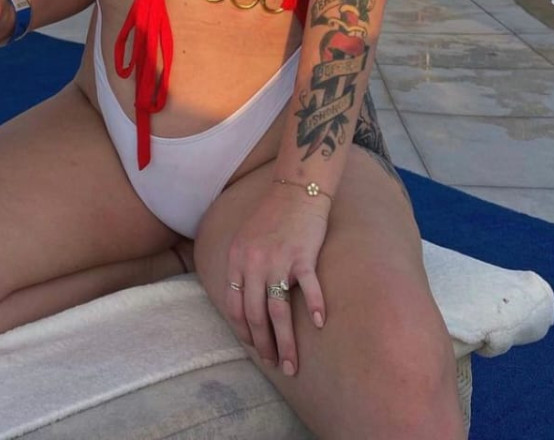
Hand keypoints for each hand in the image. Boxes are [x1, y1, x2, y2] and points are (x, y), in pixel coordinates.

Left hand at [224, 184, 330, 375]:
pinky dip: (314, 306)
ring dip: (285, 341)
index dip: (244, 330)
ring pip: (278, 310)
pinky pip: (308, 286)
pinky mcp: (303, 254)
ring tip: (291, 364)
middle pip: (256, 314)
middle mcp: (254, 261)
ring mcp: (278, 259)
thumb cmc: (273, 216)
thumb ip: (244, 266)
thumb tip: (246, 301)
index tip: (254, 347)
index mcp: (237, 258)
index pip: (235, 304)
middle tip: (275, 364)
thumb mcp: (247, 238)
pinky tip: (318, 324)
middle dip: (264, 344)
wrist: (296, 189)